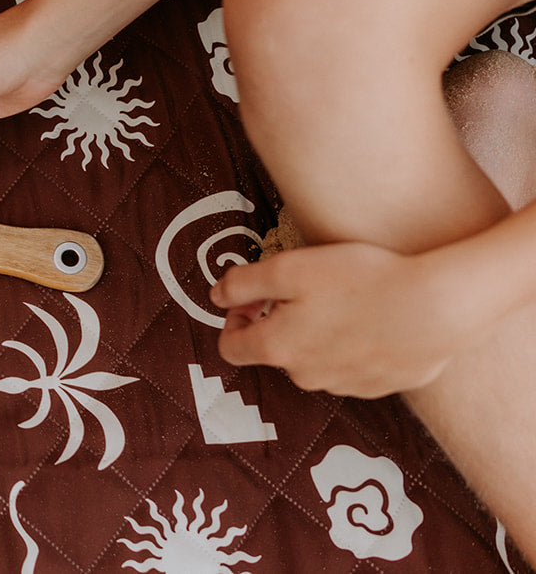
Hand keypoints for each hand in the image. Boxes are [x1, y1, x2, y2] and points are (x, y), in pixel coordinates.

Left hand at [212, 241, 480, 397]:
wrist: (438, 307)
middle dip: (278, 321)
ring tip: (343, 299)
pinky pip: (353, 364)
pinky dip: (353, 343)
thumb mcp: (288, 268)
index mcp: (278, 350)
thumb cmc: (360, 280)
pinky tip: (373, 316)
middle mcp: (307, 377)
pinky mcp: (381, 385)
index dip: (232, 318)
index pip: (231, 348)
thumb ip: (242, 282)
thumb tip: (215, 295)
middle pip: (275, 351)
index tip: (250, 297)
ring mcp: (346, 386)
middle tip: (302, 288)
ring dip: (317, 333)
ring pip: (315, 358)